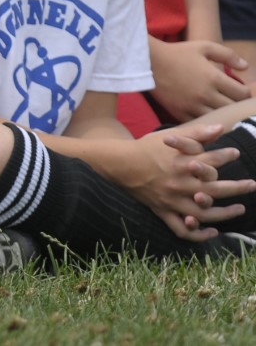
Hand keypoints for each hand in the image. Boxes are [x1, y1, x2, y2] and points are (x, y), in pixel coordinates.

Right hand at [128, 122, 253, 239]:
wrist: (120, 163)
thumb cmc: (147, 147)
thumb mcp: (171, 136)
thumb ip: (196, 132)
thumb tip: (220, 128)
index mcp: (182, 164)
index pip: (212, 161)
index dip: (226, 156)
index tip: (235, 153)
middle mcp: (180, 184)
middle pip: (214, 190)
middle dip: (237, 187)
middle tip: (251, 185)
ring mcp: (172, 201)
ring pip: (203, 213)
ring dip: (225, 214)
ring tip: (240, 209)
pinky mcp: (163, 211)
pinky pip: (182, 229)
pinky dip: (198, 234)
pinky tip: (212, 232)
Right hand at [150, 40, 250, 120]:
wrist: (148, 61)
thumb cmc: (177, 52)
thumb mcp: (204, 47)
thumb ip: (227, 55)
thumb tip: (246, 67)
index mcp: (214, 77)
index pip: (242, 93)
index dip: (245, 93)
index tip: (240, 91)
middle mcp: (205, 94)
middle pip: (232, 108)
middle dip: (236, 105)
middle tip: (231, 101)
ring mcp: (192, 105)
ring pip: (218, 119)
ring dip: (221, 115)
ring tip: (220, 109)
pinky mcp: (180, 112)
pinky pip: (200, 124)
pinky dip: (205, 122)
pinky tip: (205, 115)